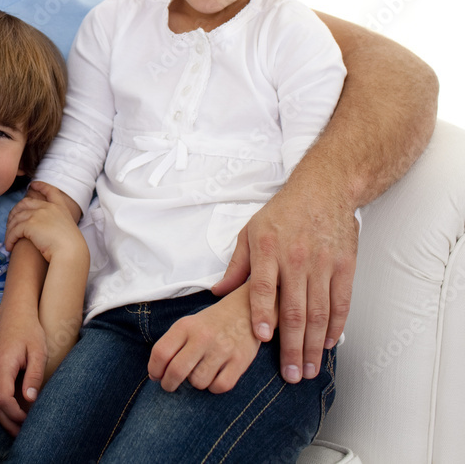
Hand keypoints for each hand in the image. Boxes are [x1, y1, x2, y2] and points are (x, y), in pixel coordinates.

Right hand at [0, 298, 45, 435]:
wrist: (14, 314)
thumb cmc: (29, 331)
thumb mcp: (38, 351)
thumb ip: (34, 376)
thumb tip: (30, 400)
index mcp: (2, 364)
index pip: (2, 399)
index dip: (15, 414)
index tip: (29, 419)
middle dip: (9, 423)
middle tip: (26, 434)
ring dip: (5, 417)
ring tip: (23, 428)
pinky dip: (2, 408)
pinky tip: (16, 413)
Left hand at [5, 182, 81, 258]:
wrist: (71, 253)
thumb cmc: (72, 248)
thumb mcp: (68, 230)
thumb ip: (58, 224)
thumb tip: (49, 231)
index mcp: (60, 208)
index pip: (50, 191)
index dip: (41, 186)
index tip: (33, 185)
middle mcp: (48, 208)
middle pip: (25, 203)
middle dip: (15, 211)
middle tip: (10, 223)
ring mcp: (38, 214)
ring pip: (16, 218)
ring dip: (10, 229)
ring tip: (9, 240)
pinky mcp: (30, 225)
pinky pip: (14, 230)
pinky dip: (9, 239)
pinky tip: (9, 246)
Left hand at [149, 286, 260, 392]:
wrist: (244, 311)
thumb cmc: (209, 324)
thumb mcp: (187, 325)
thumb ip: (170, 346)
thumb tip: (154, 374)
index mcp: (185, 326)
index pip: (160, 353)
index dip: (154, 369)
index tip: (155, 376)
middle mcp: (202, 336)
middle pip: (176, 371)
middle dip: (168, 384)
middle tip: (169, 385)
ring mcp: (222, 349)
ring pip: (198, 382)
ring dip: (195, 383)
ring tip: (199, 373)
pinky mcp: (240, 361)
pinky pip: (219, 387)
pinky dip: (214, 387)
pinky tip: (214, 377)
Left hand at [211, 189, 356, 382]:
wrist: (323, 190)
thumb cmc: (283, 212)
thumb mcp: (250, 232)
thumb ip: (236, 265)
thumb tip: (217, 291)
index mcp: (269, 249)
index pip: (263, 287)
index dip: (262, 313)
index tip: (262, 337)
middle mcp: (296, 258)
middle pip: (294, 308)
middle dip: (291, 345)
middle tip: (289, 373)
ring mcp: (323, 263)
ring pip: (319, 311)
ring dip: (313, 344)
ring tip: (307, 368)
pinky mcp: (344, 266)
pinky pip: (341, 302)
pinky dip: (335, 326)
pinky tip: (327, 344)